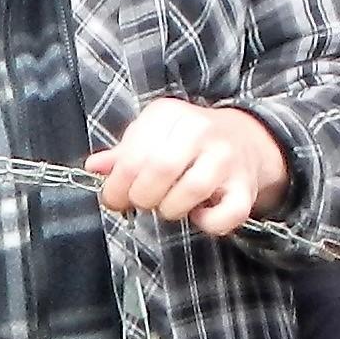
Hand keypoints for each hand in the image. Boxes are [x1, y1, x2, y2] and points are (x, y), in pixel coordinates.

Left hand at [90, 100, 287, 235]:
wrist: (245, 139)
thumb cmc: (186, 143)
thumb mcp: (151, 136)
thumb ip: (123, 154)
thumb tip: (94, 167)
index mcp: (169, 115)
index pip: (133, 155)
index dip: (117, 185)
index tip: (115, 199)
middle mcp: (200, 130)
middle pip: (161, 169)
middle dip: (142, 197)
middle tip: (141, 203)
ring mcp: (226, 158)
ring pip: (192, 189)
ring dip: (171, 209)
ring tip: (168, 206)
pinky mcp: (245, 187)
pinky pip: (227, 214)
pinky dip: (208, 223)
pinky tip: (199, 215)